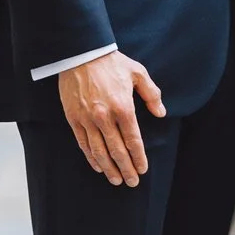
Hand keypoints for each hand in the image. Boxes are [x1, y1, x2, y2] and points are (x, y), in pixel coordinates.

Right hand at [59, 51, 165, 186]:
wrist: (81, 52)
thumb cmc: (112, 62)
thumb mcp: (138, 72)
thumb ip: (151, 94)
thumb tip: (161, 113)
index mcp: (123, 106)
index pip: (133, 140)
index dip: (138, 157)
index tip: (143, 169)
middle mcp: (105, 116)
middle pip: (117, 150)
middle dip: (125, 169)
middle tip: (131, 182)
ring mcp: (87, 119)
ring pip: (99, 151)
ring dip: (108, 168)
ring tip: (116, 180)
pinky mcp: (73, 118)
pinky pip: (83, 143)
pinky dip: (91, 158)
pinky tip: (98, 166)